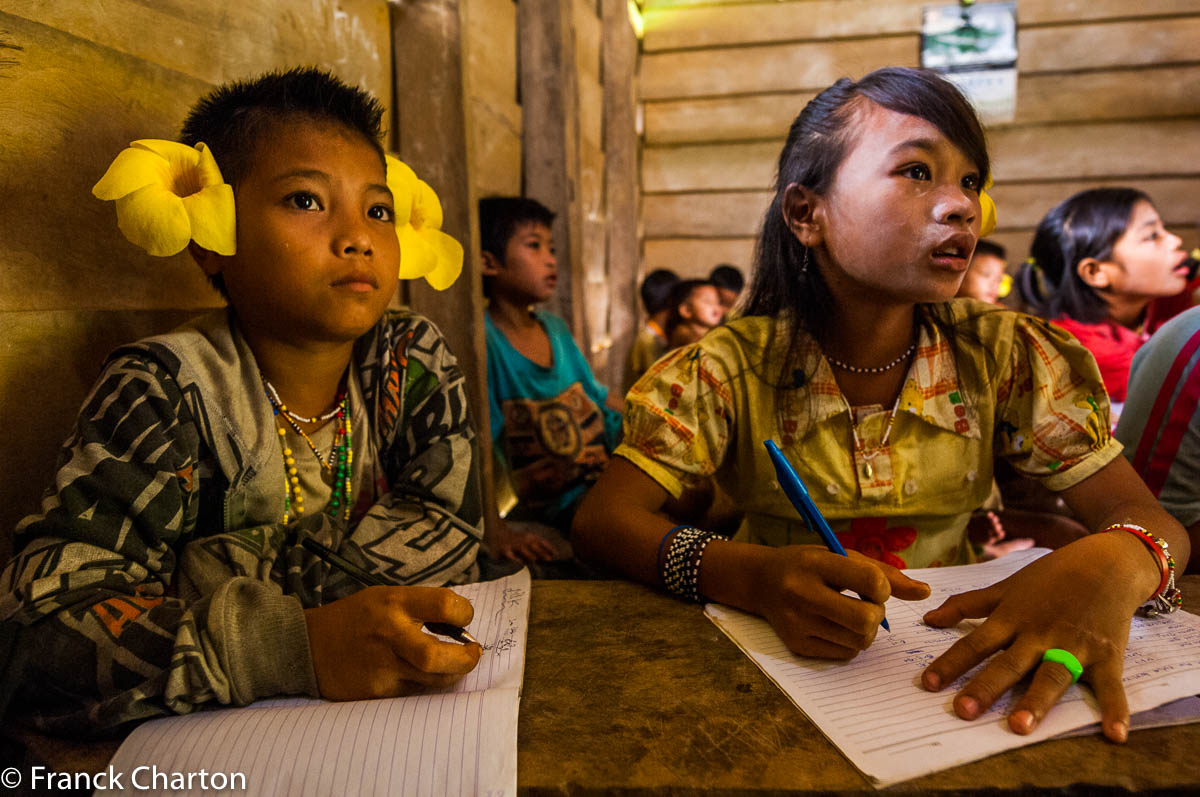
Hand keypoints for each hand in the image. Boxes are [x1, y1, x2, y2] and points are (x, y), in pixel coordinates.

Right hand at [305, 585, 481, 700]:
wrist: (307, 645)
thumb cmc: (355, 618)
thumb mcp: (385, 596)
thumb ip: (420, 607)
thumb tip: (461, 623)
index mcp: (394, 602)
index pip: (445, 605)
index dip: (465, 613)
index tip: (463, 619)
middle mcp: (389, 634)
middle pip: (439, 656)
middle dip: (467, 658)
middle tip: (473, 653)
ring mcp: (382, 667)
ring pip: (434, 681)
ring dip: (453, 673)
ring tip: (452, 663)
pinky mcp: (377, 692)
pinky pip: (417, 692)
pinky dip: (427, 684)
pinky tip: (420, 674)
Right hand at [489, 521, 558, 563]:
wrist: (498, 532)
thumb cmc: (516, 539)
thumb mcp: (527, 539)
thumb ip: (537, 547)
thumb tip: (550, 557)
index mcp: (529, 537)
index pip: (541, 541)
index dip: (549, 548)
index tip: (557, 554)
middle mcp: (522, 539)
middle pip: (533, 545)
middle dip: (541, 552)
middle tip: (549, 559)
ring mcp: (514, 544)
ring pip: (523, 549)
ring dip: (529, 555)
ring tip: (535, 559)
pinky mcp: (505, 550)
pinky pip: (511, 555)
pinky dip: (516, 559)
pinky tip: (521, 564)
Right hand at [756, 546, 929, 658]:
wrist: (760, 581)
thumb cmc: (809, 565)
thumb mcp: (841, 556)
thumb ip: (884, 573)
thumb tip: (924, 593)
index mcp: (815, 564)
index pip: (870, 580)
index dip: (883, 587)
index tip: (873, 586)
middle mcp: (802, 593)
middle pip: (866, 619)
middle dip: (877, 615)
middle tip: (866, 605)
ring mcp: (797, 623)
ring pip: (859, 641)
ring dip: (866, 631)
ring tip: (851, 615)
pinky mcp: (797, 645)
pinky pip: (845, 654)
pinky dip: (850, 642)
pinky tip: (837, 626)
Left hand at [920, 532, 1154, 742]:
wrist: (1107, 563)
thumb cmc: (1052, 576)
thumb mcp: (1005, 587)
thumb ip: (967, 605)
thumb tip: (928, 619)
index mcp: (1012, 618)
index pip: (975, 643)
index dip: (951, 663)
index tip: (928, 684)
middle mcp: (1040, 634)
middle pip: (1009, 663)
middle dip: (986, 686)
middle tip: (963, 711)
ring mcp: (1074, 646)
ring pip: (1052, 676)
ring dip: (1037, 701)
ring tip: (1020, 726)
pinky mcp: (1107, 657)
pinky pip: (1111, 687)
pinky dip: (1116, 710)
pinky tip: (1115, 735)